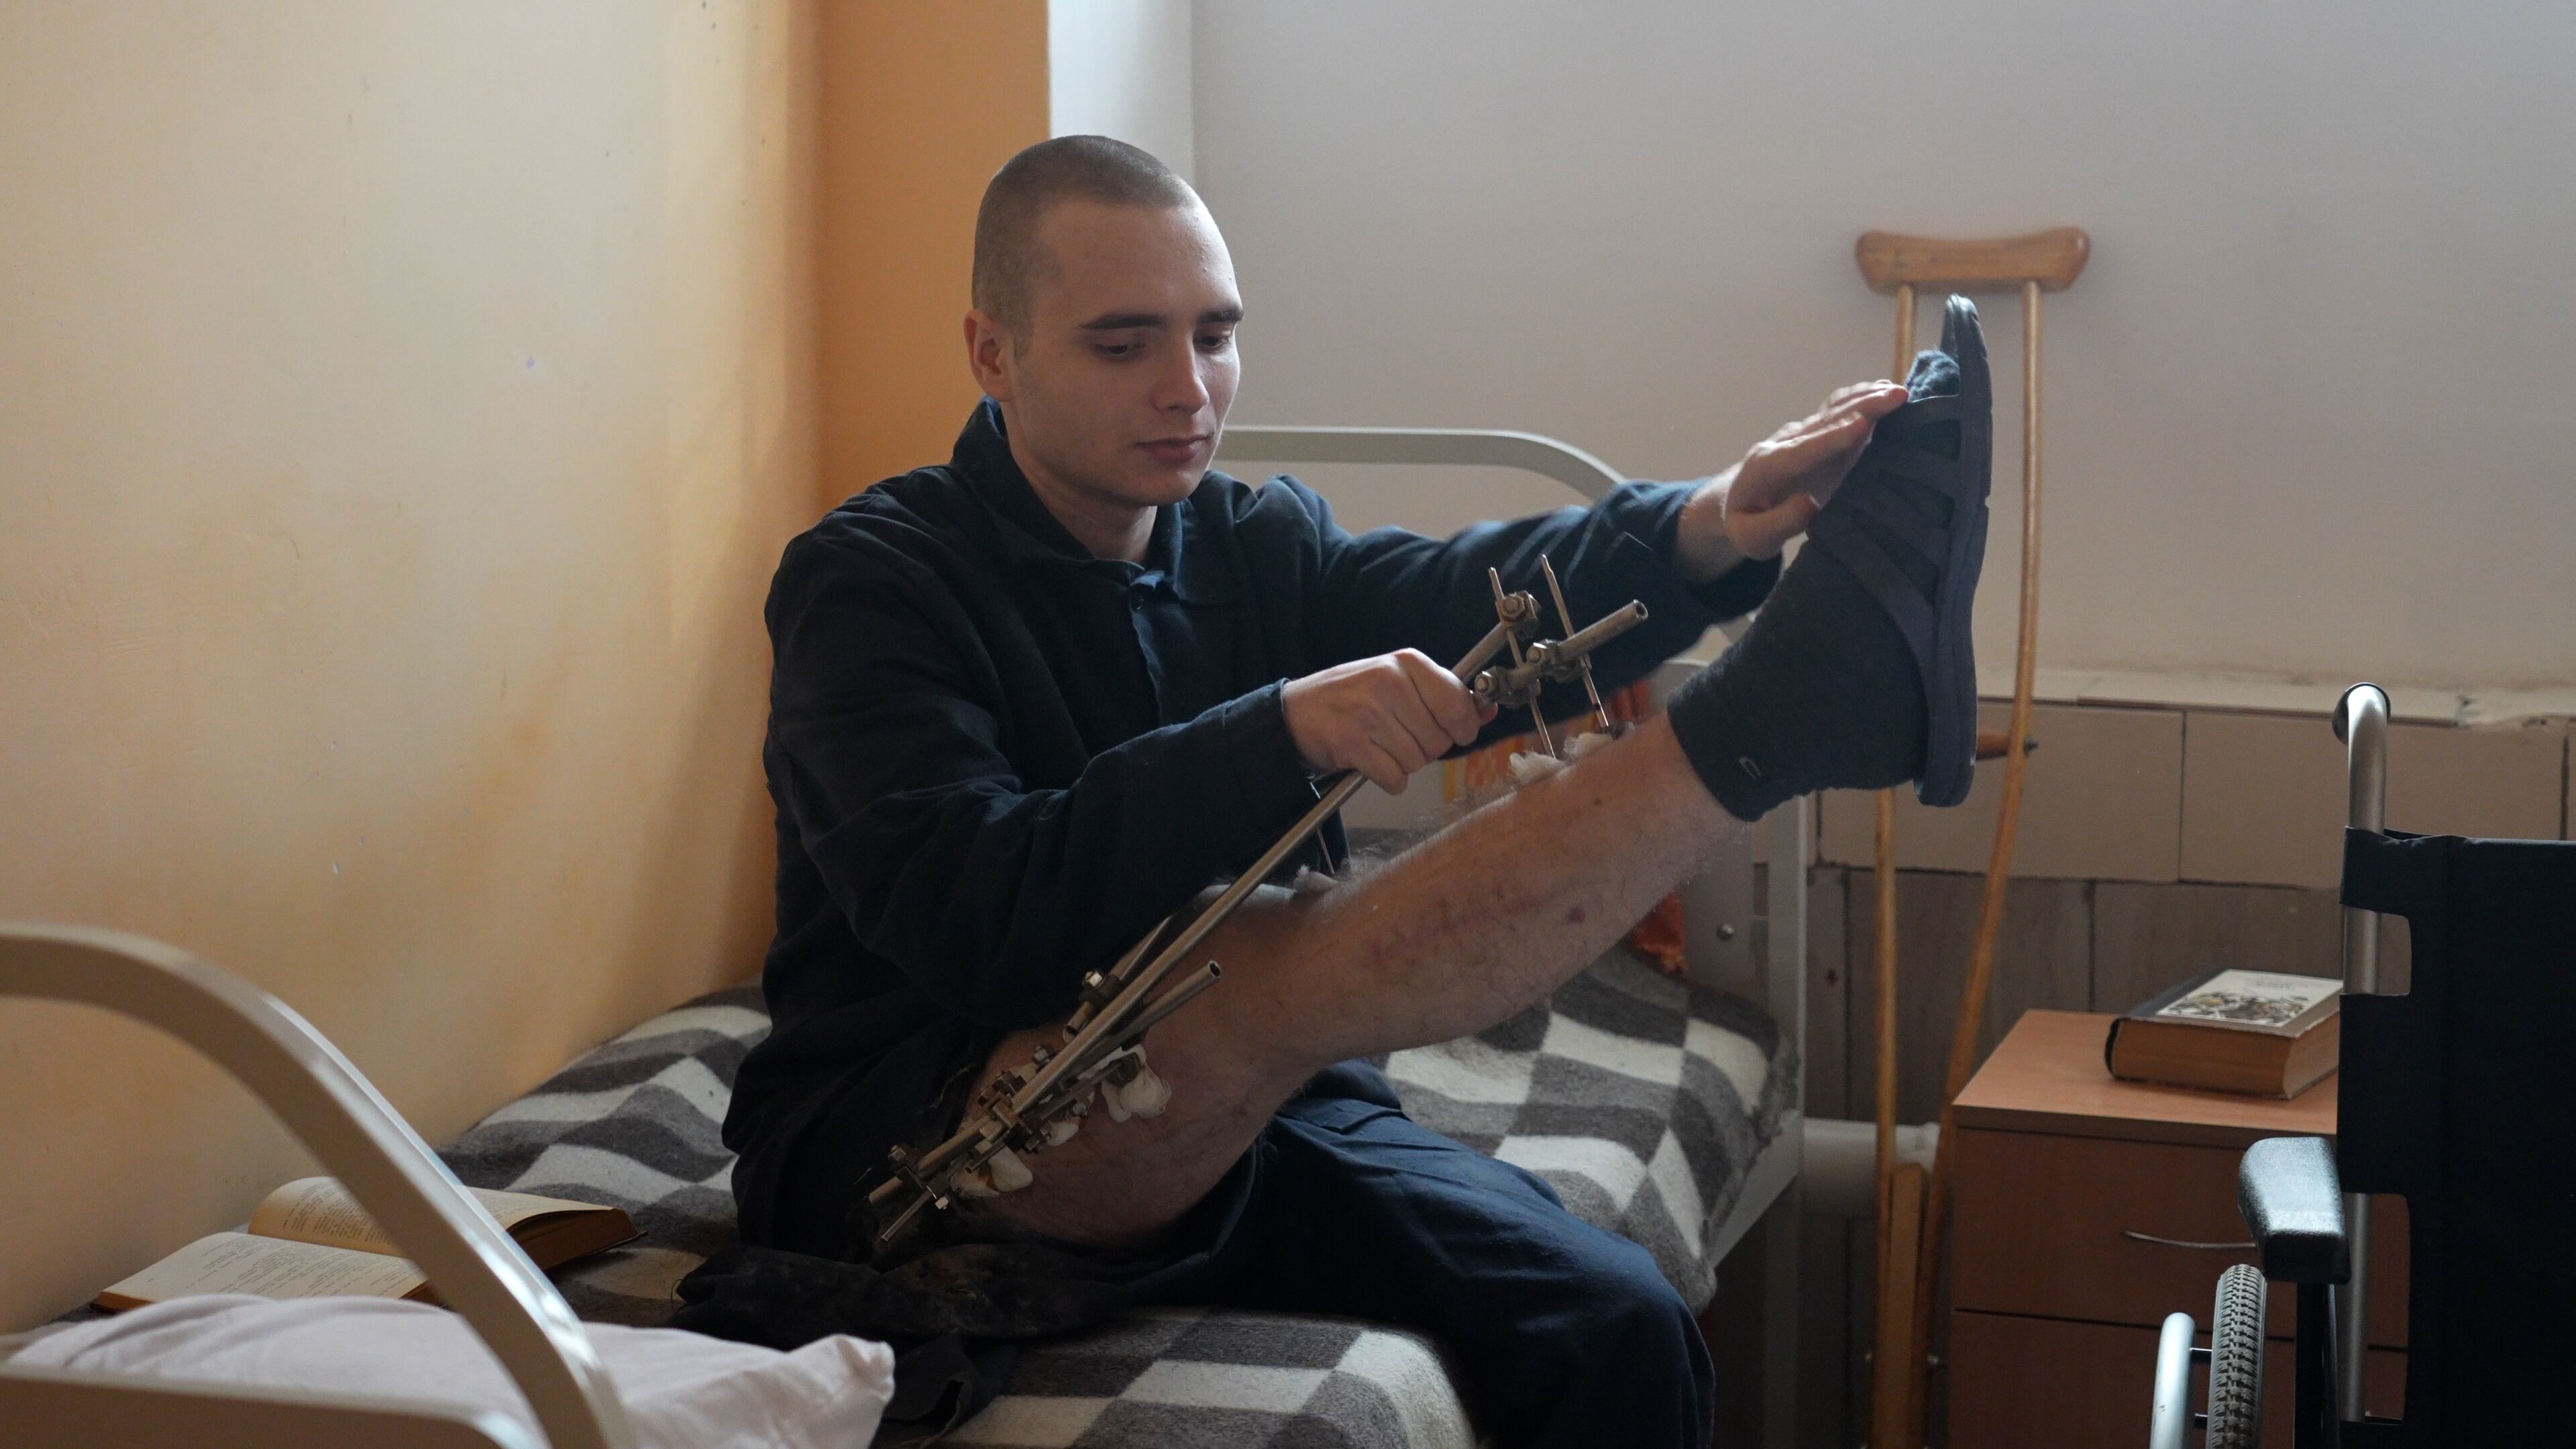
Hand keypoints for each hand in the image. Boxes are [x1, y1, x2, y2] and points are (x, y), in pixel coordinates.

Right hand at [1282, 650, 1493, 792]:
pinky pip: (1395, 778)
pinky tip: (1371, 760)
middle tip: (1399, 736)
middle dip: (1425, 747)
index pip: (1459, 705)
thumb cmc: (1353, 698)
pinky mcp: (1352, 743)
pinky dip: (1387, 779)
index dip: (1463, 728)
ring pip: (1418, 761)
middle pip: (1439, 740)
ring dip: (1403, 763)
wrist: (1296, 713)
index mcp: (1407, 663)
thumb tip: (1489, 711)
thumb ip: (1443, 696)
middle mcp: (1390, 683)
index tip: (1455, 732)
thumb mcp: (1399, 683)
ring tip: (1380, 745)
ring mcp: (1370, 713)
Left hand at [1676, 380, 1911, 569]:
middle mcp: (1787, 442)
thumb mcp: (1752, 537)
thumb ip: (1778, 523)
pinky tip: (1887, 390)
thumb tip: (1810, 505)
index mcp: (1767, 467)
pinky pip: (1840, 411)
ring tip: (1899, 391)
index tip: (1861, 425)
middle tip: (1897, 397)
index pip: (1803, 450)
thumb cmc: (1745, 524)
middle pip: (1826, 422)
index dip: (1833, 438)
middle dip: (1862, 407)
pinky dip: (1863, 399)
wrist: (1736, 503)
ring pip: (1835, 410)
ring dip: (1867, 397)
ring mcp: (1804, 435)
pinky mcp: (1819, 435)